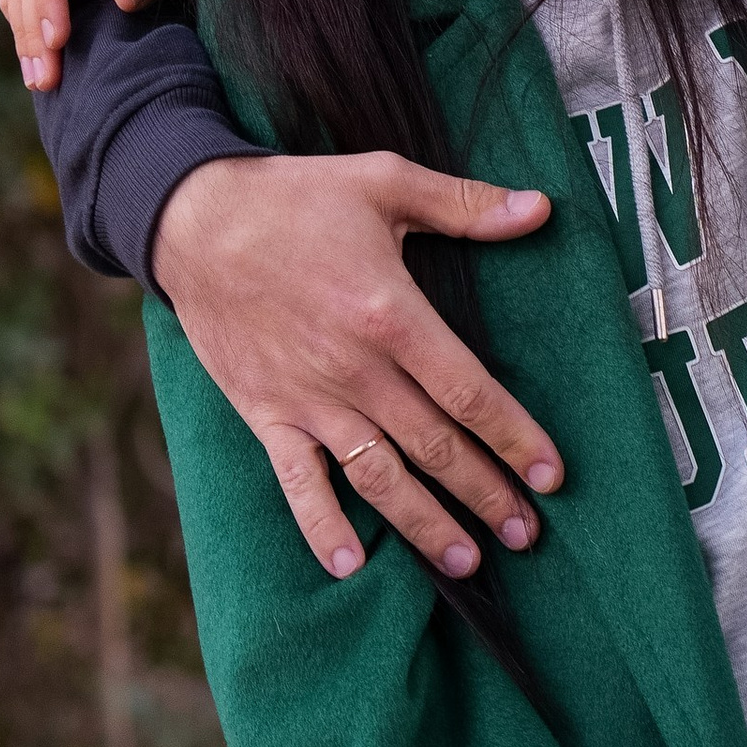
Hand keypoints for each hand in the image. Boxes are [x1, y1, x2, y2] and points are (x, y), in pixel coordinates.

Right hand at [153, 152, 560, 578]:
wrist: (195, 220)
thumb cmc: (296, 197)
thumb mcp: (385, 180)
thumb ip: (465, 205)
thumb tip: (541, 208)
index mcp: (392, 315)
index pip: (468, 392)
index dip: (515, 437)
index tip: (552, 475)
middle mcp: (354, 370)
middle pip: (435, 446)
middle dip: (486, 493)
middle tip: (527, 533)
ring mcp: (308, 400)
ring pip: (379, 477)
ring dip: (425, 524)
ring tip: (467, 561)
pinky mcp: (267, 415)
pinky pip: (297, 484)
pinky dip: (322, 527)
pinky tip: (350, 566)